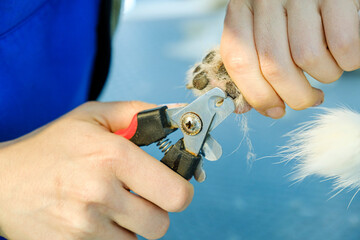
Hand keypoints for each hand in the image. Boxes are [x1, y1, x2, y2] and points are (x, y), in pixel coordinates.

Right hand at [0, 101, 193, 239]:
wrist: (3, 183)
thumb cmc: (51, 146)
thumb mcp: (92, 117)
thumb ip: (137, 113)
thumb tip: (177, 115)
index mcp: (112, 156)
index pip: (176, 193)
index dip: (181, 189)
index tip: (173, 183)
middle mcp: (100, 194)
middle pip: (161, 223)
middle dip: (157, 209)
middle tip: (141, 193)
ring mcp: (85, 226)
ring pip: (139, 238)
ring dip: (133, 222)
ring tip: (110, 202)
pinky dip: (113, 235)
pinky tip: (96, 216)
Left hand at [221, 0, 359, 117]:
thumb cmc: (291, 16)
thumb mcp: (262, 32)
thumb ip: (253, 65)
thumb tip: (258, 108)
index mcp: (241, 11)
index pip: (240, 62)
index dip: (257, 95)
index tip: (275, 111)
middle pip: (274, 66)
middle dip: (295, 96)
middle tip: (308, 99)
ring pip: (307, 57)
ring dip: (324, 75)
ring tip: (326, 67)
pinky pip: (342, 44)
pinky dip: (347, 61)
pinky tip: (343, 55)